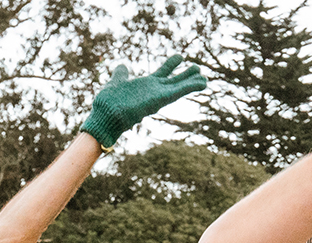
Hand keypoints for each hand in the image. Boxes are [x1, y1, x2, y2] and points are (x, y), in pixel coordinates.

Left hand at [80, 55, 207, 149]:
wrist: (105, 115)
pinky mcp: (160, 100)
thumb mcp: (116, 82)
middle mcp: (154, 91)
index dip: (171, 65)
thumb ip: (121, 74)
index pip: (162, 74)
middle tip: (198, 68)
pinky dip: (190, 87)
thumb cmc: (108, 103)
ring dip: (192, 83)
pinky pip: (178, 92)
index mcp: (145, 85)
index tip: (180, 57)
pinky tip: (202, 83)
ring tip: (205, 79)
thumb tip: (122, 66)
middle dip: (185, 75)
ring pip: (179, 87)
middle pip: (174, 81)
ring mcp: (158, 96)